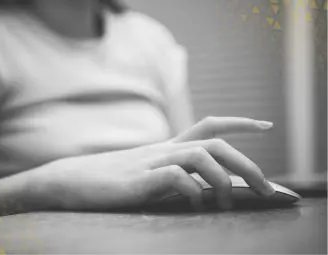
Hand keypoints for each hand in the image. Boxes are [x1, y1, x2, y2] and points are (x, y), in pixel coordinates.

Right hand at [36, 117, 275, 210]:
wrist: (67, 181)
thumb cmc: (106, 181)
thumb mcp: (143, 174)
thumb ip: (169, 176)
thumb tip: (198, 189)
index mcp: (166, 148)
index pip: (208, 126)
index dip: (239, 123)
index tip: (265, 126)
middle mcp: (163, 150)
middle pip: (214, 143)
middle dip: (247, 163)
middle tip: (267, 188)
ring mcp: (150, 163)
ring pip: (202, 155)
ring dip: (223, 180)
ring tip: (227, 205)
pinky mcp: (138, 180)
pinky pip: (176, 178)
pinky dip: (193, 192)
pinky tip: (193, 206)